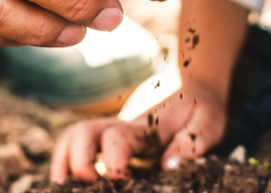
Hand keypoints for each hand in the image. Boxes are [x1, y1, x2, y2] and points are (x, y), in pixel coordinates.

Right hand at [50, 83, 227, 181]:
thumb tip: (167, 165)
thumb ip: (191, 144)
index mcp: (145, 127)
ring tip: (62, 186)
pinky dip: (64, 160)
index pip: (116, 138)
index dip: (114, 163)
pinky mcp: (109, 140)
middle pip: (82, 132)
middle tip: (91, 184)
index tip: (123, 182)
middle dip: (78, 161)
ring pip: (73, 135)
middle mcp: (121, 127)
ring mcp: (111, 132)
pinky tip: (65, 181)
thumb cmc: (201, 109)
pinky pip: (77, 143)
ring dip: (63, 159)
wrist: (193, 87)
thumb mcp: (208, 124)